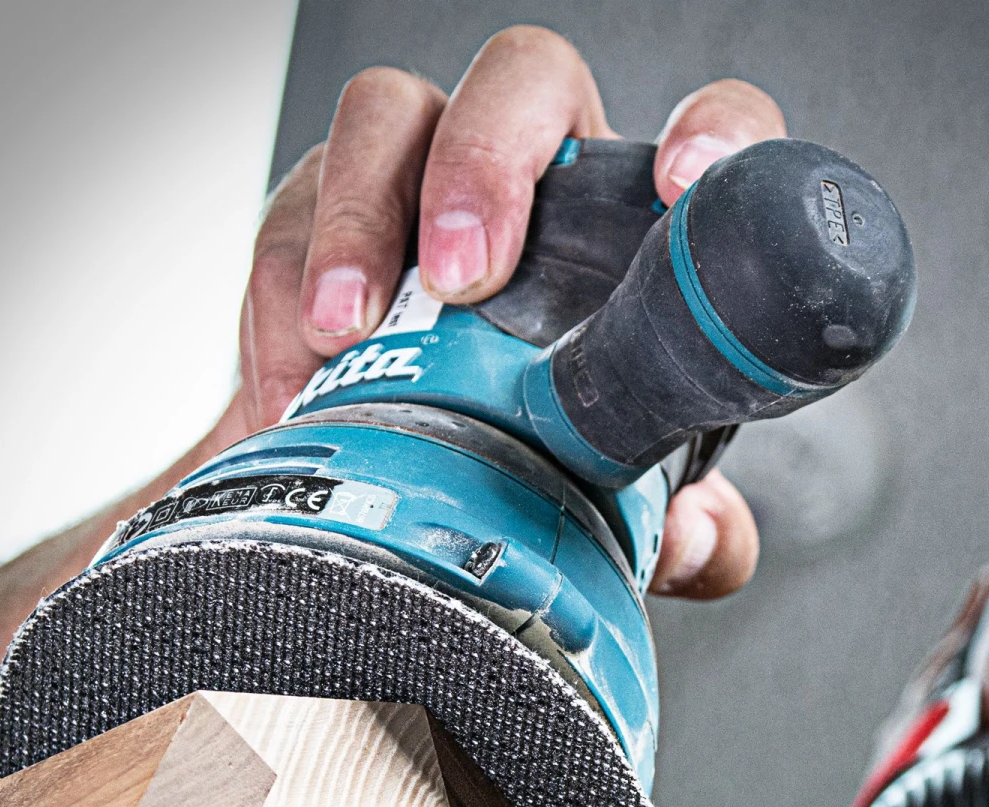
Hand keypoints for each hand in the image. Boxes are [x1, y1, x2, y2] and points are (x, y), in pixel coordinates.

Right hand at [236, 27, 783, 598]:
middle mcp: (534, 188)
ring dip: (357, 214)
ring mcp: (420, 185)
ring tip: (344, 332)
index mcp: (633, 240)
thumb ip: (688, 539)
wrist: (392, 490)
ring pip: (390, 117)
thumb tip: (696, 540)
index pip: (701, 135)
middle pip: (525, 85)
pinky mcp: (320, 215)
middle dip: (487, 164)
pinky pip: (288, 214)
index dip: (710, 131)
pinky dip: (278, 298)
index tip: (684, 188)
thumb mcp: (625, 515)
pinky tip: (290, 387)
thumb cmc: (535, 468)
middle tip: (463, 281)